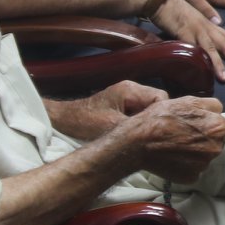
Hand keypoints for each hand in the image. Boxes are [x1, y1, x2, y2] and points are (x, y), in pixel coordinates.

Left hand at [49, 80, 169, 140]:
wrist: (62, 120)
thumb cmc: (84, 122)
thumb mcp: (112, 127)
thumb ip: (136, 128)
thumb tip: (157, 135)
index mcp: (131, 90)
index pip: (161, 99)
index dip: (163, 115)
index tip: (158, 131)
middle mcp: (132, 88)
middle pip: (158, 102)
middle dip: (156, 118)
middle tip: (151, 135)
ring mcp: (127, 95)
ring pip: (150, 107)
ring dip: (147, 121)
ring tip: (142, 135)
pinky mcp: (122, 104)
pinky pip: (140, 111)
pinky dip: (140, 122)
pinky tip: (133, 134)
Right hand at [118, 96, 224, 183]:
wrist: (139, 141)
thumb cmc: (162, 118)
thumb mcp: (188, 101)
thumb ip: (211, 105)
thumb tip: (221, 111)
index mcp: (218, 127)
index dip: (224, 130)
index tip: (216, 131)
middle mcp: (215, 148)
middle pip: (218, 144)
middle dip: (208, 140)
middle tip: (188, 135)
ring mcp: (203, 165)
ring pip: (205, 158)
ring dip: (197, 153)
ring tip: (177, 146)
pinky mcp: (192, 177)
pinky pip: (194, 170)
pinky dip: (187, 166)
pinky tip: (174, 158)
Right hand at [150, 0, 224, 81]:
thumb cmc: (175, 8)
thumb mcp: (192, 18)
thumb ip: (198, 30)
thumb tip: (202, 42)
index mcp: (208, 23)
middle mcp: (205, 27)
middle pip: (224, 42)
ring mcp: (195, 30)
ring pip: (211, 48)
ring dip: (219, 63)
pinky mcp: (182, 33)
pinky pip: (192, 48)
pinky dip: (198, 58)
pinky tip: (203, 69)